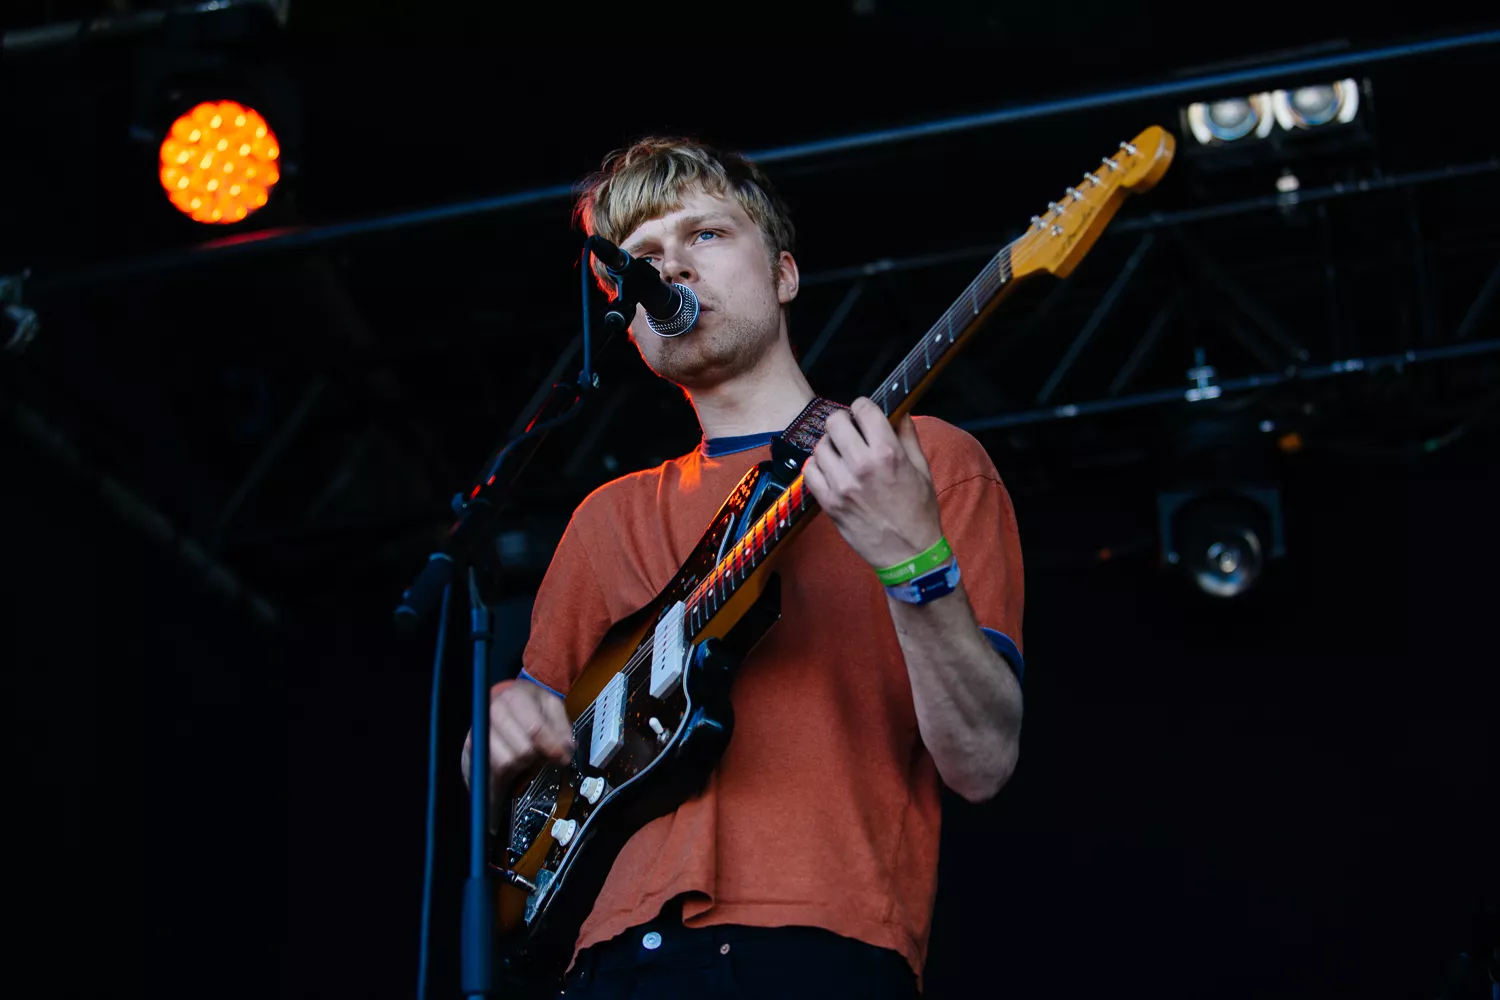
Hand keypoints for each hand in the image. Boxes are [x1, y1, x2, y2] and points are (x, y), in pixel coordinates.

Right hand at [461, 679, 574, 808]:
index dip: (552, 747)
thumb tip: (566, 749)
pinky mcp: (472, 749)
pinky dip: (507, 772)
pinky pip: (494, 770)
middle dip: (537, 756)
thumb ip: (562, 727)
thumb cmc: (528, 707)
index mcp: (516, 697)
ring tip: (527, 756)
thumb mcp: (551, 708)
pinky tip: (514, 763)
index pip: (535, 728)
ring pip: (509, 762)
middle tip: (543, 754)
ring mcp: (481, 731)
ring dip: (523, 764)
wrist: (502, 704)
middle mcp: (494, 711)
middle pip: (523, 749)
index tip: (562, 757)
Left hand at [802, 398, 943, 570]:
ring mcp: (842, 485)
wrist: (908, 554)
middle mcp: (862, 466)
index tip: (864, 414)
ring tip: (841, 454)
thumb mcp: (922, 469)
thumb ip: (908, 436)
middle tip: (850, 431)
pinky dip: (817, 467)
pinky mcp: (829, 503)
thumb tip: (899, 412)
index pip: (863, 409)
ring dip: (830, 446)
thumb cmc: (918, 513)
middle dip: (843, 422)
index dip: (863, 407)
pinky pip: (810, 472)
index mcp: (888, 453)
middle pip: (835, 422)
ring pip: (820, 446)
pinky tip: (830, 470)